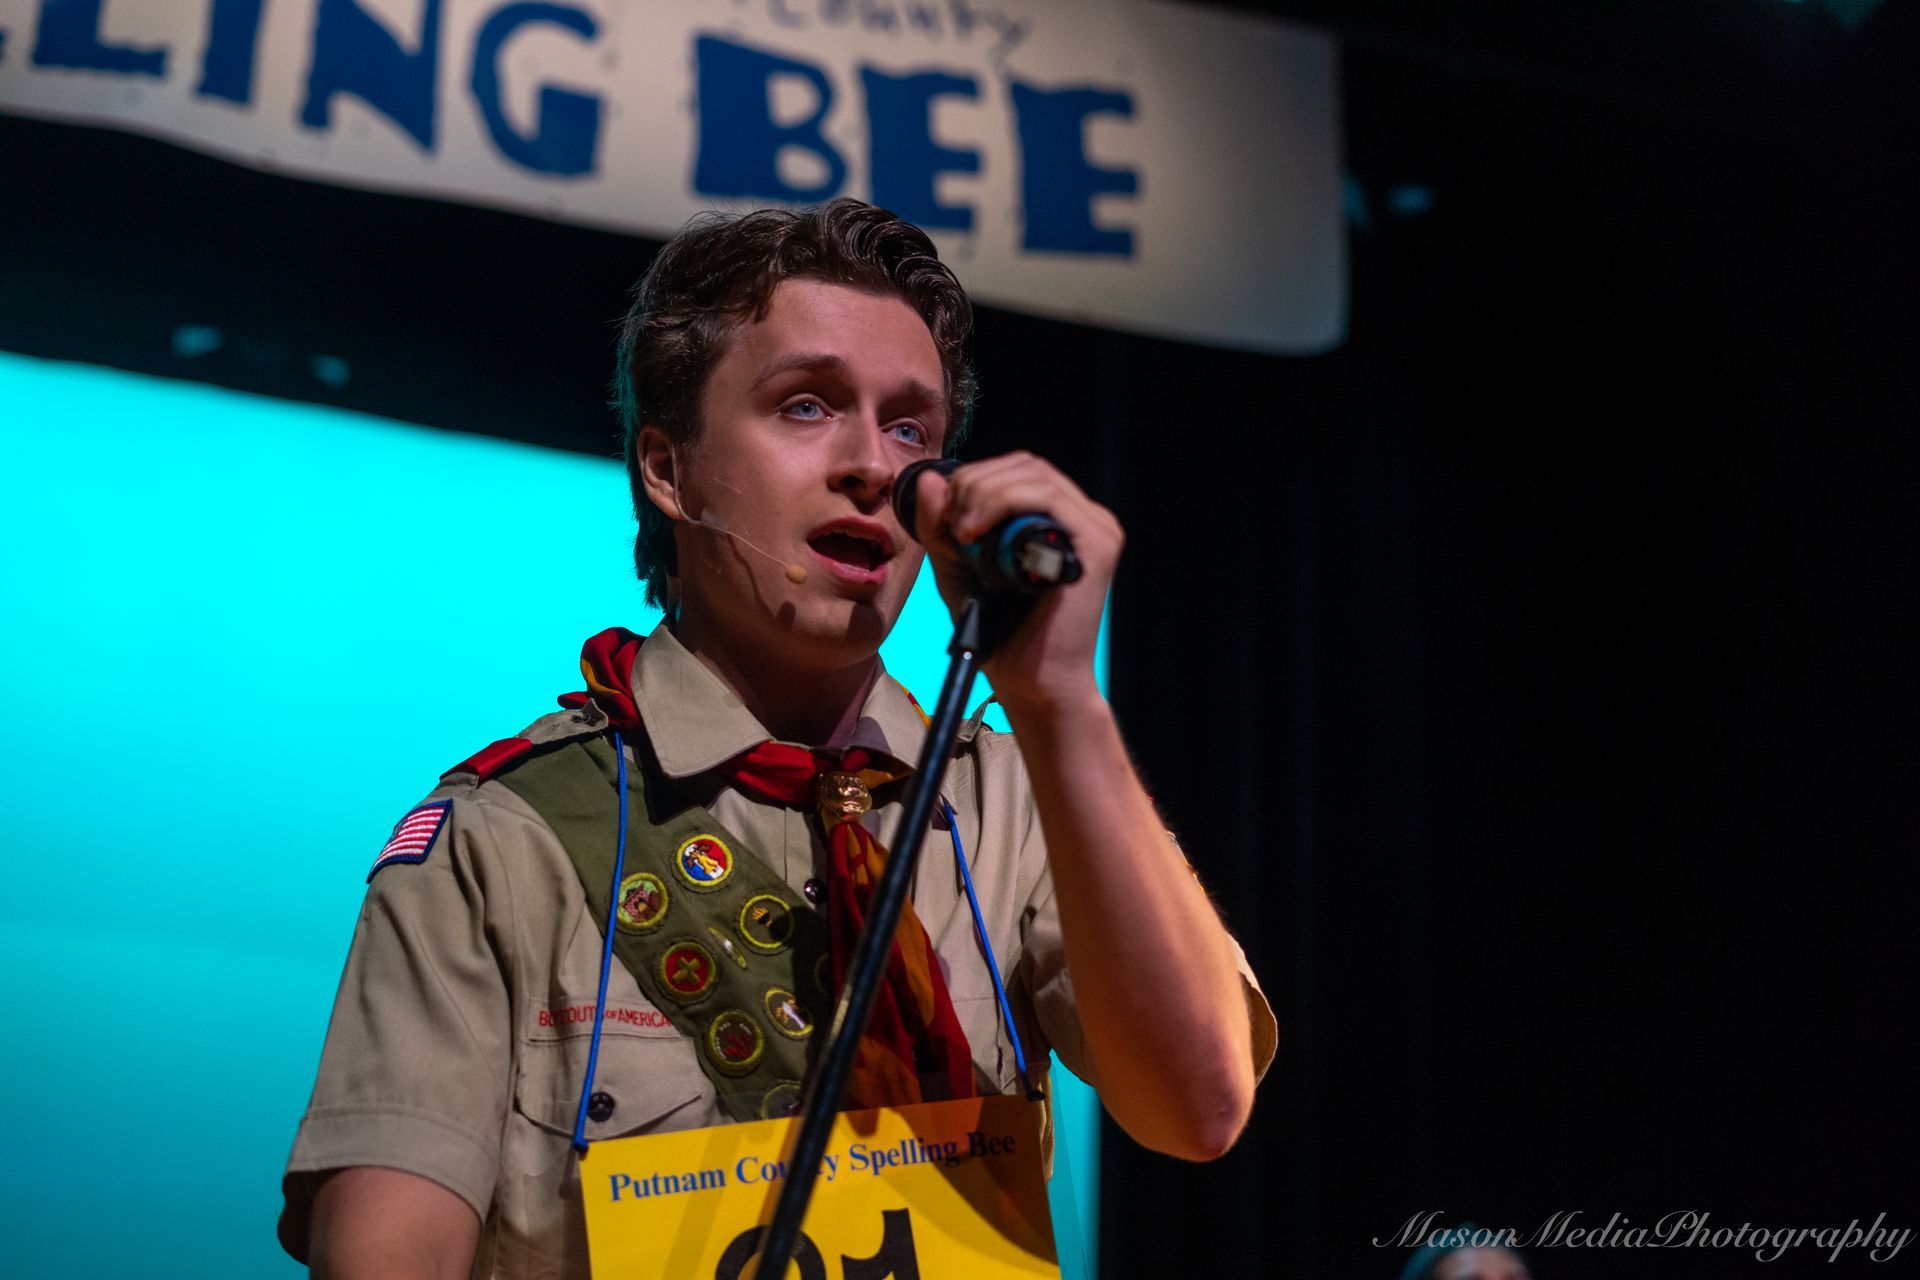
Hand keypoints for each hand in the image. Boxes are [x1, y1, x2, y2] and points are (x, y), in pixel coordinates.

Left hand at [908, 451, 1121, 712]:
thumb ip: (941, 526)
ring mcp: (1095, 529)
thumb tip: (928, 479)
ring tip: (960, 532)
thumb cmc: (998, 633)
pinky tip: (975, 533)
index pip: (1017, 469)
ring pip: (1034, 476)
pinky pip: (1048, 500)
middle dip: (975, 484)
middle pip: (1026, 464)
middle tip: (949, 524)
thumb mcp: (957, 567)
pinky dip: (1003, 504)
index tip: (943, 517)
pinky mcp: (1097, 545)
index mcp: (1057, 520)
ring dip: (983, 493)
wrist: (1029, 683)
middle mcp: (1083, 518)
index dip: (974, 478)